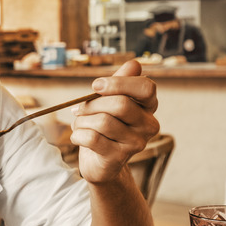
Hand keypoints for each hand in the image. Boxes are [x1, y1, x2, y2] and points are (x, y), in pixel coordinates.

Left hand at [70, 60, 158, 183]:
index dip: (119, 83)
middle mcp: (148, 125)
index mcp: (148, 107)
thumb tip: (134, 64)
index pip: (146, 87)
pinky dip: (78, 134)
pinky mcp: (119, 158)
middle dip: (92, 104)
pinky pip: (92, 138)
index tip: (96, 85)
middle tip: (78, 108)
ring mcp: (136, 144)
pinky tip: (77, 136)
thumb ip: (120, 82)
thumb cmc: (104, 125)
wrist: (99, 161)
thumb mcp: (109, 100)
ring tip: (79, 124)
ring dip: (82, 120)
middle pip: (121, 104)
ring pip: (103, 121)